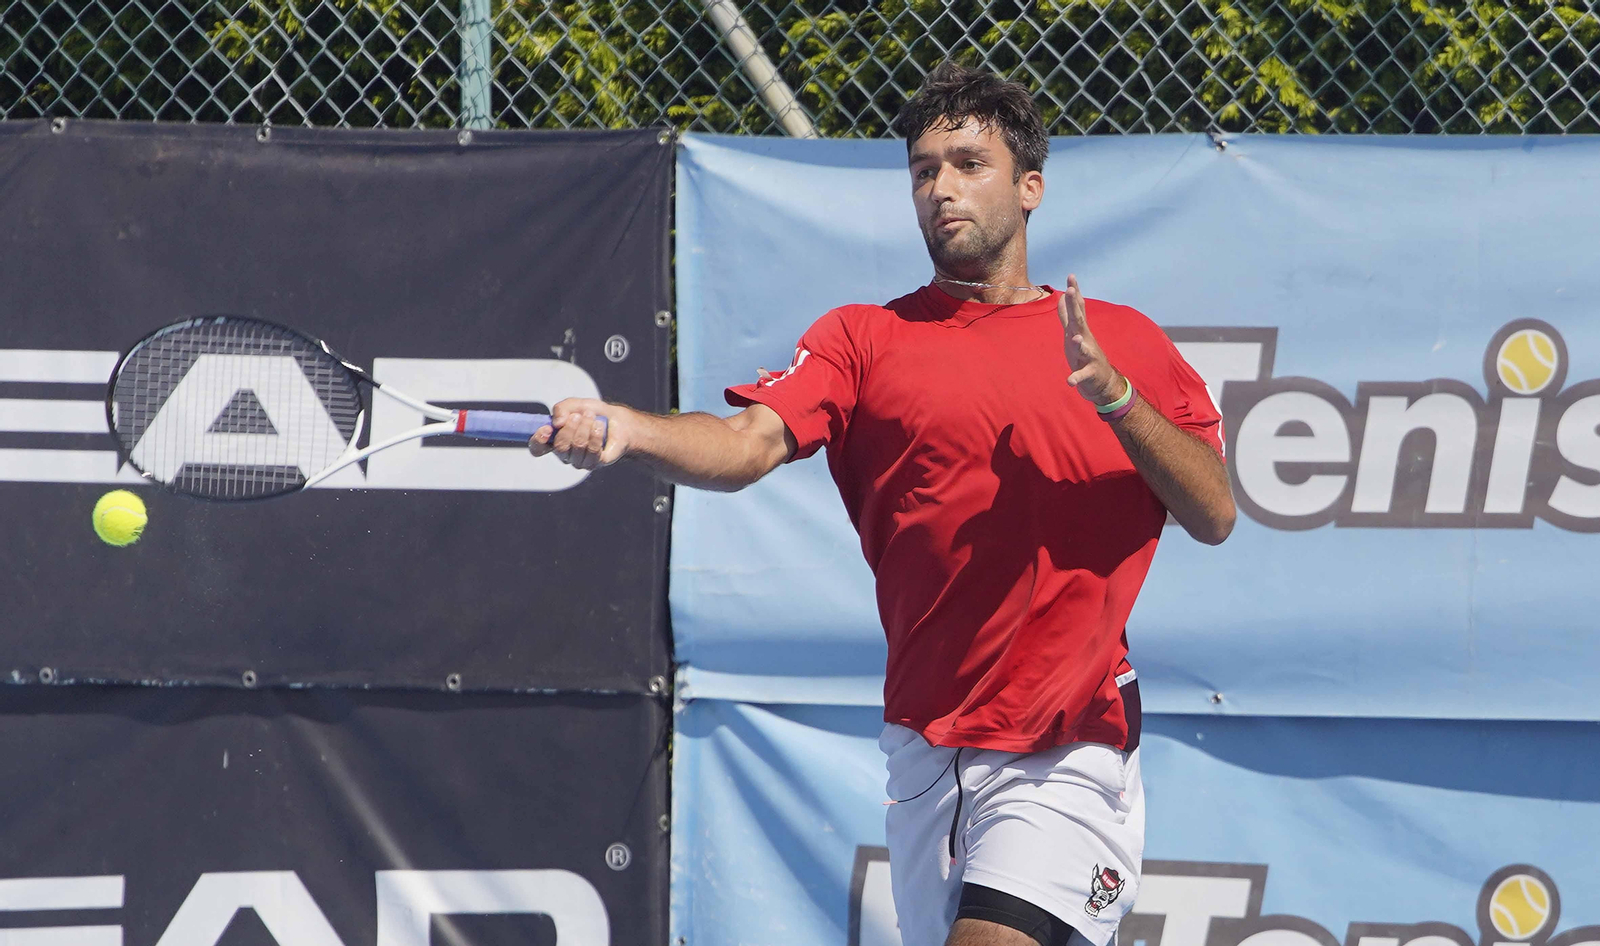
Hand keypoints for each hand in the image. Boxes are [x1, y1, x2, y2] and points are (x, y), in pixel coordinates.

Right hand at [529, 398, 627, 469]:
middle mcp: (564, 454)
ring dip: (585, 428)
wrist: (617, 420)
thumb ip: (562, 409)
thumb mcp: (575, 405)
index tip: (547, 428)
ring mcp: (579, 461)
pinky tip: (599, 426)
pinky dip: (596, 435)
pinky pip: (592, 452)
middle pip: (560, 446)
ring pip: (577, 447)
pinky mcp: (595, 463)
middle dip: (570, 427)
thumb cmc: (593, 414)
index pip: (537, 448)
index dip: (538, 440)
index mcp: (554, 440)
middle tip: (579, 415)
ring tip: (593, 418)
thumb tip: (557, 423)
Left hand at [1057, 274, 1127, 406]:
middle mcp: (1085, 339)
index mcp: (1079, 330)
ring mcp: (1088, 356)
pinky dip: (1076, 377)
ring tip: (1075, 337)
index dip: (1074, 292)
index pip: (1077, 308)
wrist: (1100, 380)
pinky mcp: (1088, 372)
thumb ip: (1066, 315)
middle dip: (1075, 306)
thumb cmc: (1083, 354)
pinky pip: (1082, 375)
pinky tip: (1070, 381)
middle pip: (1079, 321)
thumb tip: (1061, 297)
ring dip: (1079, 343)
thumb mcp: (1073, 332)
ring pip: (1084, 348)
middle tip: (1070, 290)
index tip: (1071, 276)